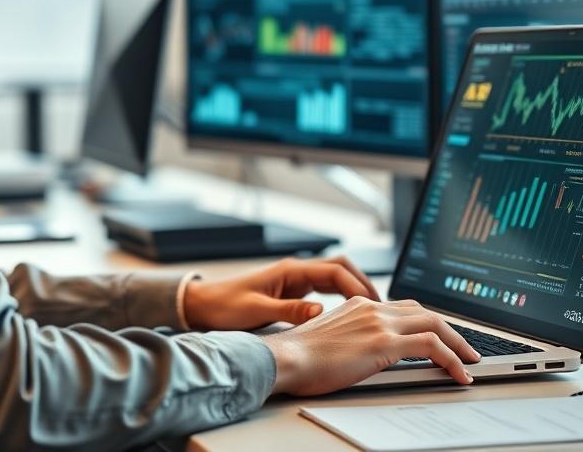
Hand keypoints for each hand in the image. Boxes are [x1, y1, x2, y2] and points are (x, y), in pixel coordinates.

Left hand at [183, 256, 379, 330]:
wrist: (202, 305)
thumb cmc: (224, 306)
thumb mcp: (256, 310)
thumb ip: (289, 311)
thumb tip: (319, 311)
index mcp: (290, 271)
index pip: (335, 271)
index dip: (357, 286)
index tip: (372, 305)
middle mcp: (296, 271)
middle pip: (341, 269)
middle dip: (363, 284)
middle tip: (381, 306)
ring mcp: (295, 280)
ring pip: (335, 278)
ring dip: (355, 290)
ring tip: (372, 311)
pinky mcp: (292, 292)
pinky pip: (326, 288)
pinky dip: (342, 297)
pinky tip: (349, 314)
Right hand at [263, 297, 480, 393]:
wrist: (285, 358)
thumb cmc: (298, 357)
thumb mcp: (330, 339)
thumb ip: (351, 338)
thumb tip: (364, 353)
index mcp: (359, 305)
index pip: (404, 308)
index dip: (427, 322)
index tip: (440, 336)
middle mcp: (372, 308)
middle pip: (425, 312)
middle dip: (451, 331)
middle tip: (465, 349)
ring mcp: (379, 323)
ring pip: (434, 325)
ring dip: (458, 344)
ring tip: (470, 362)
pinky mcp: (384, 343)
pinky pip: (431, 347)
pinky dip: (451, 359)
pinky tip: (459, 374)